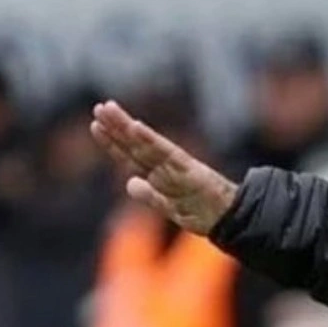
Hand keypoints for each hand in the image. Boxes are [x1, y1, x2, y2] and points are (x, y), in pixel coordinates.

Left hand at [90, 101, 237, 235]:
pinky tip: (135, 127)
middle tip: (99, 108)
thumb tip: (130, 183)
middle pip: (135, 145)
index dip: (112, 143)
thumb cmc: (204, 213)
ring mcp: (177, 166)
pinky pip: (166, 153)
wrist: (232, 219)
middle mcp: (166, 166)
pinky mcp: (189, 169)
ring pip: (145, 145)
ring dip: (125, 127)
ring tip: (108, 110)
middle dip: (116, 127)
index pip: (131, 157)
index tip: (95, 126)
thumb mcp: (170, 208)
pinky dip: (150, 140)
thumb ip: (150, 196)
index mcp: (160, 175)